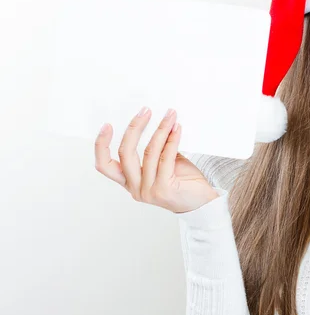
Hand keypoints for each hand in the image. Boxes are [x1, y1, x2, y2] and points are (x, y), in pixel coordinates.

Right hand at [94, 107, 218, 213]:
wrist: (203, 202)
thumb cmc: (184, 181)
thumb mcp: (164, 163)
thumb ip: (156, 148)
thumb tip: (158, 121)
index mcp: (130, 182)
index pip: (105, 166)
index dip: (101, 145)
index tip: (106, 126)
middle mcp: (135, 188)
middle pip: (125, 153)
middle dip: (135, 128)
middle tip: (145, 111)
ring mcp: (149, 190)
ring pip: (149, 152)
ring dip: (160, 129)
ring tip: (170, 116)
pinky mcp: (164, 189)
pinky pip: (166, 157)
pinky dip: (171, 140)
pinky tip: (176, 128)